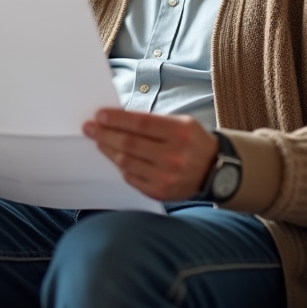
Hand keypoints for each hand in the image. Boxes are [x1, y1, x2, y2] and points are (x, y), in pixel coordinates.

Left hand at [82, 108, 217, 200]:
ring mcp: (166, 177)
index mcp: (180, 132)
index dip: (116, 119)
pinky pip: (131, 178)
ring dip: (108, 150)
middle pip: (129, 144)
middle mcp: (174, 156)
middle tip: (89, 127)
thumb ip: (152, 121)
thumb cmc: (193, 142)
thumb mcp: (181, 123)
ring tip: (99, 140)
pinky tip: (115, 157)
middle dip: (104, 134)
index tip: (99, 115)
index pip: (140, 124)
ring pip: (126, 162)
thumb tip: (117, 119)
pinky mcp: (160, 192)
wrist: (217, 171)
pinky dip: (121, 166)